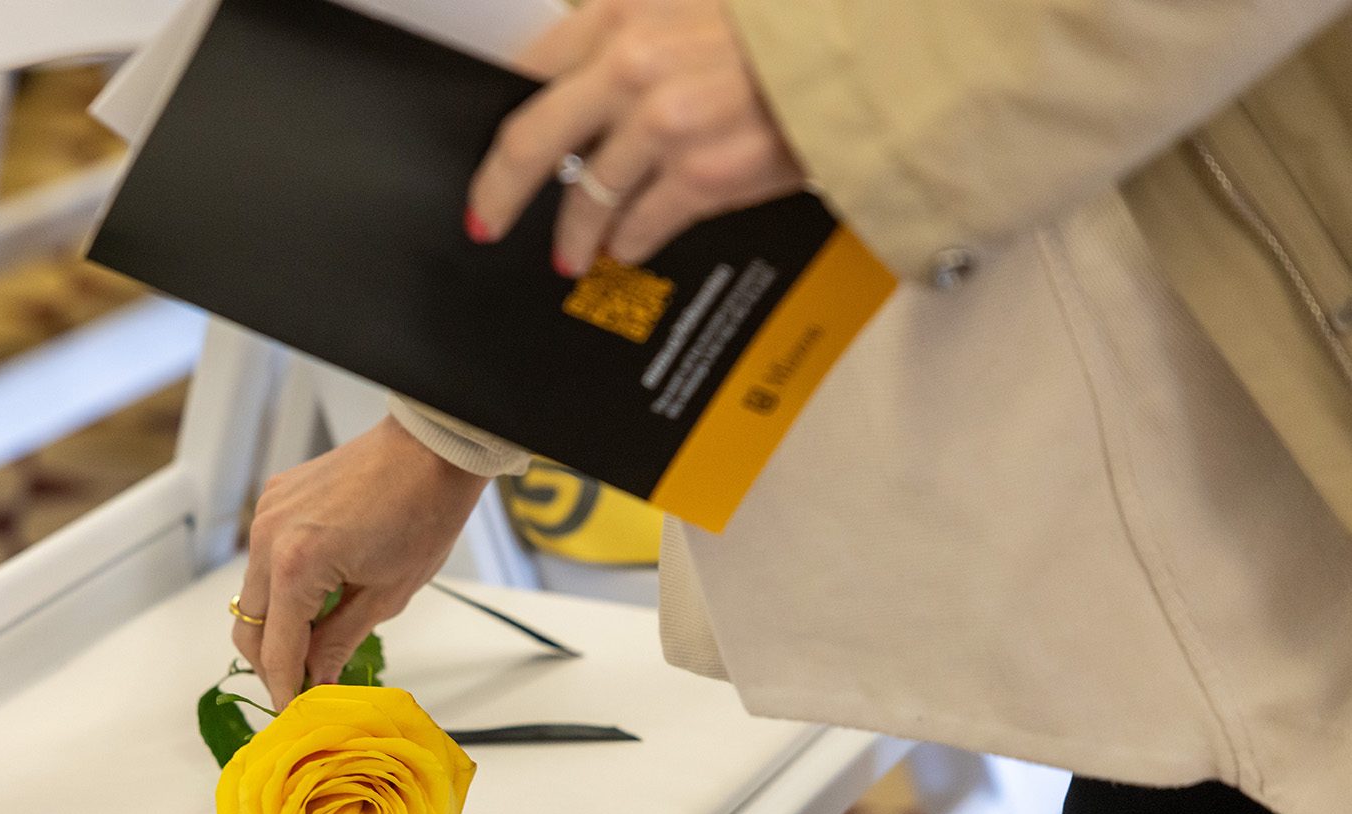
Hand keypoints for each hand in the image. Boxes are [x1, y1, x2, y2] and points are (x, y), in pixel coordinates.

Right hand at [234, 416, 488, 707]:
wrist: (430, 450)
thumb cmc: (423, 513)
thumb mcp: (386, 596)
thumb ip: (338, 642)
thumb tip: (315, 680)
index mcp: (296, 565)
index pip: (276, 650)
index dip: (284, 689)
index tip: (294, 714)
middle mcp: (268, 536)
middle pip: (248, 625)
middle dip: (271, 662)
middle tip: (302, 686)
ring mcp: (267, 513)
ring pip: (251, 592)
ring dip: (275, 623)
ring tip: (313, 643)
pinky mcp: (275, 498)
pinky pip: (263, 557)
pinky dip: (280, 585)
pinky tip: (315, 597)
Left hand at [467, 0, 804, 275]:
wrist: (865, 50)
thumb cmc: (789, 25)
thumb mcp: (697, 4)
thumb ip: (638, 35)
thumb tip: (594, 86)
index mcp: (622, 11)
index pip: (530, 69)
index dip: (502, 117)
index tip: (491, 148)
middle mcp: (632, 66)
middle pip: (530, 142)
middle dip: (498, 191)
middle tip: (485, 219)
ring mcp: (663, 126)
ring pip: (587, 195)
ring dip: (575, 231)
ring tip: (573, 251)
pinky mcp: (701, 176)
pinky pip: (640, 225)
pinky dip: (629, 241)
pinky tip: (628, 246)